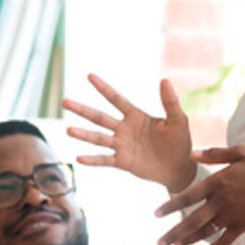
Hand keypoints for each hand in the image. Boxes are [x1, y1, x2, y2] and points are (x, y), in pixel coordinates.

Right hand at [63, 74, 195, 192]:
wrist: (179, 168)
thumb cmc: (180, 141)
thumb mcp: (178, 120)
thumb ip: (170, 102)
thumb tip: (165, 80)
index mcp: (136, 116)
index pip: (116, 99)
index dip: (103, 88)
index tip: (89, 76)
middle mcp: (124, 129)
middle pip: (99, 117)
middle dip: (82, 110)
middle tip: (64, 102)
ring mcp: (122, 146)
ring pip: (98, 138)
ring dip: (83, 134)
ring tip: (68, 130)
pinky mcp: (123, 162)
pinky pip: (105, 160)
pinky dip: (92, 160)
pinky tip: (79, 158)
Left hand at [154, 145, 244, 244]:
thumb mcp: (240, 152)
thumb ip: (215, 154)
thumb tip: (192, 154)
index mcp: (218, 182)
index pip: (188, 196)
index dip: (171, 206)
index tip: (156, 214)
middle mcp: (222, 201)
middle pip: (192, 220)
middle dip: (174, 233)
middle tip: (159, 243)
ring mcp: (232, 215)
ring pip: (206, 232)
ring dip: (189, 240)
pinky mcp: (243, 225)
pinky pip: (226, 240)